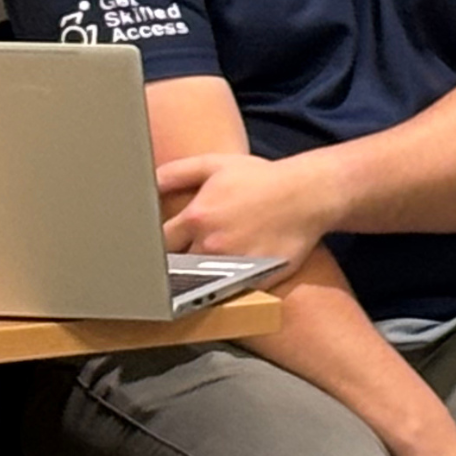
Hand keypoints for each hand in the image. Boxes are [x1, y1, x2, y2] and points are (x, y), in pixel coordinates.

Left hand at [157, 150, 335, 270]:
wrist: (310, 194)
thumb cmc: (263, 179)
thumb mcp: (218, 165)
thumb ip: (177, 173)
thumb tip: (145, 186)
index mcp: (197, 217)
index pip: (159, 243)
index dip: (158, 246)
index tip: (163, 246)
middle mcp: (209, 244)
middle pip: (176, 266)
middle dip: (177, 262)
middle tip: (186, 255)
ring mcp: (230, 265)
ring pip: (199, 281)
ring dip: (199, 275)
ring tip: (210, 265)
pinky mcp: (251, 280)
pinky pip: (227, 290)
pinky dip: (225, 285)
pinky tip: (231, 273)